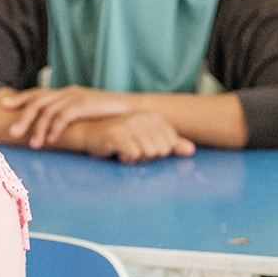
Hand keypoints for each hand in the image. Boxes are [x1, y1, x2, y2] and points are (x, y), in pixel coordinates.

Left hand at [3, 86, 136, 148]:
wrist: (135, 110)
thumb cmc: (108, 115)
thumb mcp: (84, 112)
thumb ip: (67, 117)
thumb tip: (50, 130)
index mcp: (65, 93)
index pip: (38, 93)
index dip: (20, 97)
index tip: (3, 104)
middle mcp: (67, 92)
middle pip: (38, 102)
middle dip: (23, 117)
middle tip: (12, 134)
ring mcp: (76, 97)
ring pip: (49, 111)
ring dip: (38, 128)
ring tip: (33, 145)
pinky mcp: (86, 104)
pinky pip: (65, 116)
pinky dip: (56, 128)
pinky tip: (50, 140)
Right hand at [75, 113, 195, 163]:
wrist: (86, 135)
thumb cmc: (117, 140)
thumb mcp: (145, 141)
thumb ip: (169, 145)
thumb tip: (191, 150)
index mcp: (152, 117)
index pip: (170, 143)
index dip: (157, 151)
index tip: (141, 146)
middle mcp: (142, 117)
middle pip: (161, 150)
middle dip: (147, 156)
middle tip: (131, 149)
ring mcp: (129, 124)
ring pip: (148, 153)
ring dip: (136, 158)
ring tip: (123, 150)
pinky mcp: (117, 134)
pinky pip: (133, 155)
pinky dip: (125, 159)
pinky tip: (116, 152)